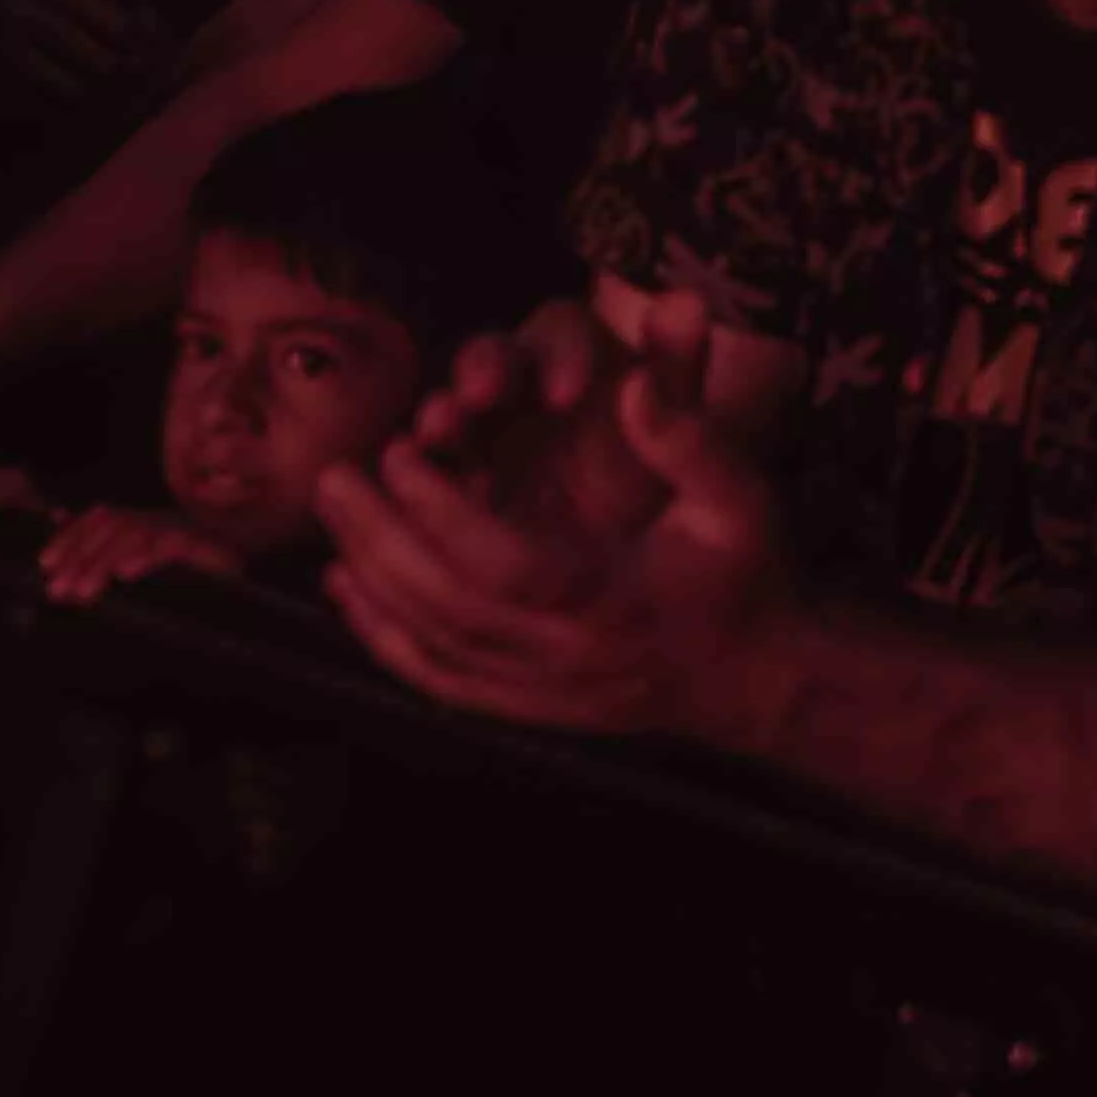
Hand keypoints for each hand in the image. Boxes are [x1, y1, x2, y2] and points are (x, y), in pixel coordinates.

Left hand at [36, 501, 245, 607]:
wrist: (258, 596)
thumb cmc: (201, 590)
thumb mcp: (152, 581)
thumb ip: (115, 571)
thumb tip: (65, 573)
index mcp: (147, 525)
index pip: (102, 518)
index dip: (71, 536)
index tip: (45, 564)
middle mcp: (164, 522)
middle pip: (114, 525)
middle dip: (80, 556)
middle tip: (57, 588)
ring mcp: (188, 531)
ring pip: (138, 533)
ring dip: (105, 562)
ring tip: (84, 591)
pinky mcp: (212, 546)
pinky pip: (174, 545)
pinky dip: (149, 557)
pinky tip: (127, 574)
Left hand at [310, 286, 790, 739]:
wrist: (761, 679)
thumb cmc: (747, 575)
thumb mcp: (739, 496)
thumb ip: (688, 438)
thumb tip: (629, 386)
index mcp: (613, 601)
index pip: (504, 566)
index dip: (440, 513)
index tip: (399, 453)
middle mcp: (568, 659)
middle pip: (447, 608)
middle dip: (380, 539)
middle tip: (335, 475)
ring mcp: (543, 694)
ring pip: (432, 648)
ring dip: (370, 584)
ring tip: (335, 516)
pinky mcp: (529, 710)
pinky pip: (439, 682)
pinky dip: (385, 640)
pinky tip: (350, 595)